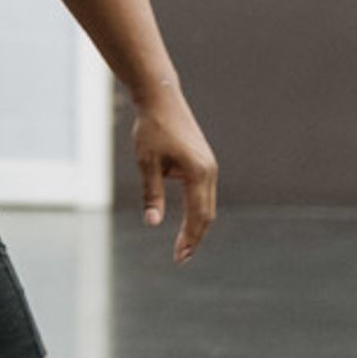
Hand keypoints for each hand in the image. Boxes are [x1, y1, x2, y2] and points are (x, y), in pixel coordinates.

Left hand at [131, 82, 217, 263]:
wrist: (161, 99)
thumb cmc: (151, 129)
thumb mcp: (147, 162)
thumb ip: (151, 194)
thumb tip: (153, 222)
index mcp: (198, 172)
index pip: (197, 215)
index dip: (189, 238)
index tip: (178, 256)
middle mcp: (209, 171)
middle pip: (207, 214)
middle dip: (195, 237)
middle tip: (180, 258)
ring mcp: (209, 166)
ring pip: (207, 205)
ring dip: (197, 226)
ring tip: (183, 246)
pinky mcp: (204, 163)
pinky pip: (203, 194)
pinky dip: (196, 211)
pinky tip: (186, 223)